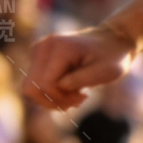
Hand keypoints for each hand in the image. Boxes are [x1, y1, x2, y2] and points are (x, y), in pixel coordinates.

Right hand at [23, 25, 138, 110]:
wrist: (112, 41)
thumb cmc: (112, 57)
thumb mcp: (105, 71)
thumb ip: (80, 80)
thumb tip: (57, 87)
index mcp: (59, 48)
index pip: (45, 84)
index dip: (61, 98)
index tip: (83, 97)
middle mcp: (43, 47)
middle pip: (31, 88)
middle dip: (54, 101)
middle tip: (77, 100)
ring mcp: (38, 51)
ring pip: (30, 88)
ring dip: (52, 98)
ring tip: (76, 95)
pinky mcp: (39, 58)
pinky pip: (34, 84)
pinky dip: (51, 93)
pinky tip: (70, 90)